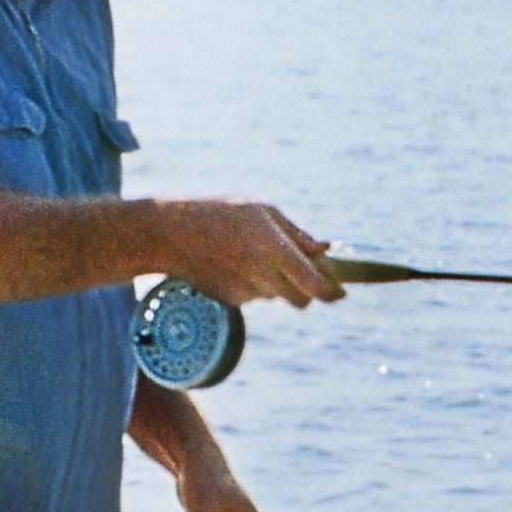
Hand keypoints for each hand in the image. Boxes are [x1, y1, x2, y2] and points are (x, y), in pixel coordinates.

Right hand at [157, 201, 346, 308]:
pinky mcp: (230, 300)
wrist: (170, 234)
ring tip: (253, 253)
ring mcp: (245, 292)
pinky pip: (254, 295)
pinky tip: (234, 262)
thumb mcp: (262, 211)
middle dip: (307, 290)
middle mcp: (262, 276)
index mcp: (274, 251)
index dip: (332, 292)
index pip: (314, 285)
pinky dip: (254, 283)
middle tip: (305, 271)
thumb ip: (296, 234)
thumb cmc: (219, 213)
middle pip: (300, 299)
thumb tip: (324, 251)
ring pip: (276, 295)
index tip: (341, 292)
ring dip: (277, 282)